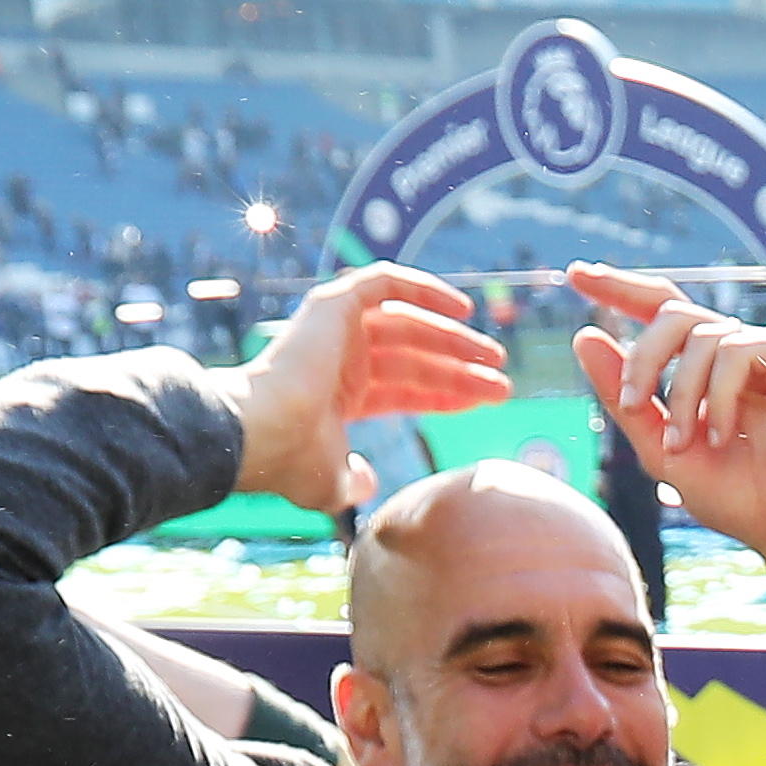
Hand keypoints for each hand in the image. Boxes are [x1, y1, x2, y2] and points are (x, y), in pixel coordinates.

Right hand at [230, 258, 514, 513]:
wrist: (263, 433)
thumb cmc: (292, 461)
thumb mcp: (332, 482)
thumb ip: (353, 482)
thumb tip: (368, 482)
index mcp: (338, 396)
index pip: (405, 390)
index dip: (447, 394)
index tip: (486, 401)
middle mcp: (338, 359)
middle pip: (416, 359)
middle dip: (461, 369)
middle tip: (503, 380)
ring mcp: (335, 330)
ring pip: (410, 326)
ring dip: (455, 338)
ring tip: (496, 356)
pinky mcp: (334, 303)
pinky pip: (386, 283)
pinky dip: (424, 288)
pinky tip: (463, 308)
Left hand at [565, 263, 765, 569]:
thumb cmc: (732, 495)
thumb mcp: (659, 447)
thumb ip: (624, 397)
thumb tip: (582, 335)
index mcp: (707, 366)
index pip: (661, 308)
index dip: (620, 288)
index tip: (575, 275)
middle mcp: (738, 348)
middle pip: (672, 312)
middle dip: (643, 356)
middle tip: (632, 401)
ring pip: (701, 334)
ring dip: (681, 393)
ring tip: (688, 443)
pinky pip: (736, 349)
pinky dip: (718, 396)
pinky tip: (721, 435)